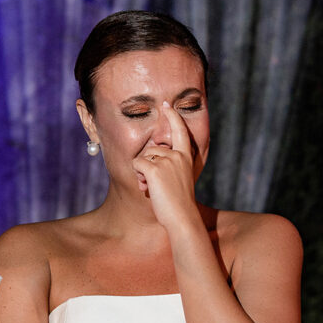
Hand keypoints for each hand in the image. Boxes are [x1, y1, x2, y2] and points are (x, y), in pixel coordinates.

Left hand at [131, 101, 199, 226]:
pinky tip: (147, 189)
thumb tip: (145, 162)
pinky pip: (136, 165)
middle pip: (151, 149)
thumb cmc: (178, 203)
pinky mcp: (154, 168)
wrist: (182, 217)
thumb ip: (167, 168)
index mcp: (185, 157)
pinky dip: (138, 177)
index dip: (172, 116)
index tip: (166, 104)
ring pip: (142, 157)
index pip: (180, 131)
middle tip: (155, 185)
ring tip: (153, 189)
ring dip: (142, 173)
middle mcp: (177, 155)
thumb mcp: (177, 180)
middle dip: (147, 166)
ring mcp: (166, 161)